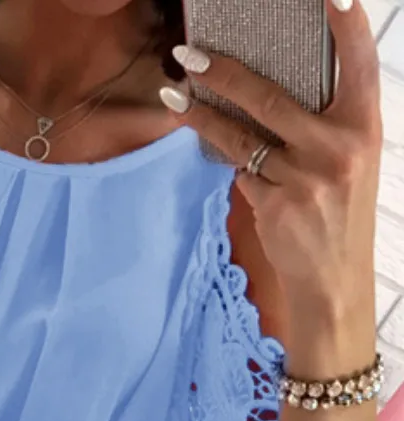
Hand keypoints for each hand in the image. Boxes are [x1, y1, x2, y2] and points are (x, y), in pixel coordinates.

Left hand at [161, 0, 380, 341]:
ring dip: (202, 115)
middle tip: (189, 53)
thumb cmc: (340, 212)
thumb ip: (326, 125)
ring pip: (240, 136)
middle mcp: (338, 147)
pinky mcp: (275, 204)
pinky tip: (207, 141)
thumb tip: (269, 93)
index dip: (345, 26)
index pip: (358, 64)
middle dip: (223, 73)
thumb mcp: (351, 160)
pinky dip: (224, 158)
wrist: (333, 278)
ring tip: (173, 96)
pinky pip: (239, 170)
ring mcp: (304, 177)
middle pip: (269, 98)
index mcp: (365, 126)